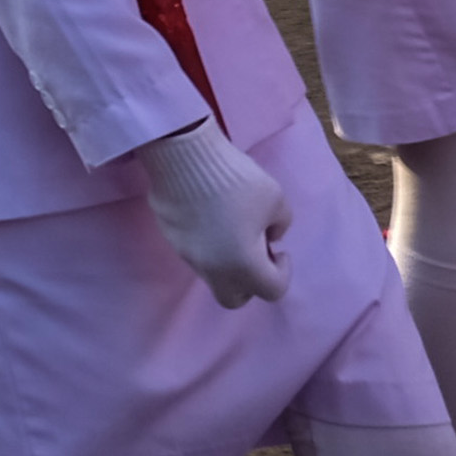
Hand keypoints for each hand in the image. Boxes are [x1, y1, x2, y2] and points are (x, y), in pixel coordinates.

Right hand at [132, 123, 290, 308]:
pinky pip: (195, 253)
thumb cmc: (237, 180)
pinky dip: (207, 244)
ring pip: (213, 274)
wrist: (185, 157)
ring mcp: (188, 255)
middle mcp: (214, 269)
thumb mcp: (277, 199)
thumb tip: (269, 235)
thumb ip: (281, 225)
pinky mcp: (172, 239)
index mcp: (244, 265)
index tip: (280, 248)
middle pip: (234, 298)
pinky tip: (210, 215)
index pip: (273, 290)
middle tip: (255, 253)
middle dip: (249, 282)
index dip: (283, 271)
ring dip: (228, 261)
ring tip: (231, 227)